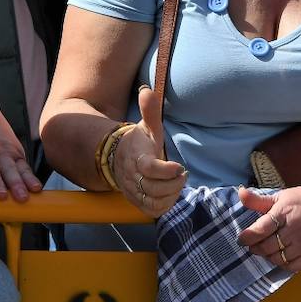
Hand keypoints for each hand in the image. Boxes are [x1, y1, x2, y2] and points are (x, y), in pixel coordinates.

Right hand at [0, 106, 39, 201]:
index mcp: (11, 151)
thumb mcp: (9, 143)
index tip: (36, 190)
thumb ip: (15, 162)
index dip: (29, 179)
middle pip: (8, 169)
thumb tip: (26, 185)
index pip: (22, 168)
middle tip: (22, 198)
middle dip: (16, 184)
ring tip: (2, 195)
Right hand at [117, 85, 186, 218]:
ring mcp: (133, 191)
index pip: (149, 168)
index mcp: (137, 157)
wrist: (117, 158)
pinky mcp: (136, 201)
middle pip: (153, 188)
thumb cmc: (139, 142)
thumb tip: (147, 90)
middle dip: (173, 184)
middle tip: (183, 174)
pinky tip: (172, 193)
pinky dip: (165, 205)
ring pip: (153, 202)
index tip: (180, 166)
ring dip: (171, 195)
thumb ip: (149, 110)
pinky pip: (152, 210)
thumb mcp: (146, 125)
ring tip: (178, 182)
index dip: (166, 171)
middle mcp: (132, 177)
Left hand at [236, 185, 300, 272]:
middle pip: (267, 247)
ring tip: (267, 249)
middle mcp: (295, 229)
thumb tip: (240, 192)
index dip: (248, 237)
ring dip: (268, 256)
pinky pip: (291, 266)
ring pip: (277, 258)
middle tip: (253, 245)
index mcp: (284, 213)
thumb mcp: (281, 197)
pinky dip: (282, 263)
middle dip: (256, 248)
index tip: (241, 239)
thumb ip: (258, 200)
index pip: (261, 229)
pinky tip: (280, 255)